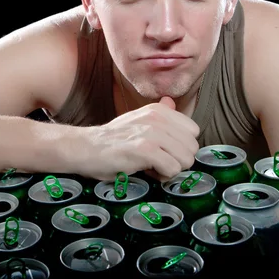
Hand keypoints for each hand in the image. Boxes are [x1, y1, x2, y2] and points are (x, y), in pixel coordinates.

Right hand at [80, 96, 199, 181]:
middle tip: (158, 161)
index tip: (164, 150)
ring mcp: (152, 132)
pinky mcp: (145, 149)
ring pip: (186, 159)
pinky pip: (172, 169)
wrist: (85, 147)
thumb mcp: (138, 119)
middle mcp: (158, 117)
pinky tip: (147, 171)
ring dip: (170, 169)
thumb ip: (159, 113)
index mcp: (159, 110)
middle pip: (192, 148)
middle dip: (178, 160)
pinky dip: (162, 176)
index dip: (181, 146)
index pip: (193, 131)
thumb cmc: (113, 139)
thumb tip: (171, 101)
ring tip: (152, 166)